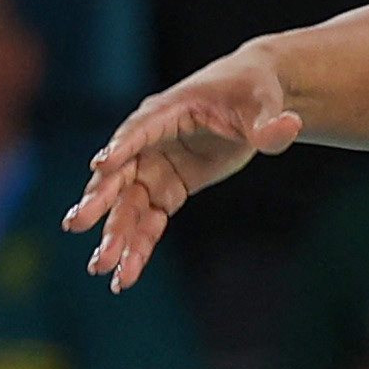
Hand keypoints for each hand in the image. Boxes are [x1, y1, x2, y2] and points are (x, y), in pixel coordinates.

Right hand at [65, 49, 301, 291]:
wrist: (250, 99)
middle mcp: (149, 142)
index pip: (140, 130)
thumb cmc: (251, 92)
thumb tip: (290, 128)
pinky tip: (125, 276)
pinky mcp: (166, 189)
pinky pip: (148, 220)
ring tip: (101, 268)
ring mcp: (153, 169)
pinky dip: (138, 246)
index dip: (122, 147)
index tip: (101, 166)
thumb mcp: (262, 104)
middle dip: (100, 199)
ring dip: (115, 235)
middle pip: (120, 174)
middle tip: (78, 224)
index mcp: (167, 112)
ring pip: (128, 206)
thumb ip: (269, 123)